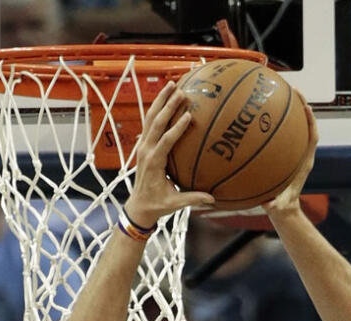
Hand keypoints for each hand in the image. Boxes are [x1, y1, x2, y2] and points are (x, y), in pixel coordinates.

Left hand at [125, 81, 216, 227]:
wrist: (138, 205)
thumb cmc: (157, 204)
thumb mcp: (175, 203)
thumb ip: (193, 198)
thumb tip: (212, 198)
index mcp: (153, 163)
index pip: (165, 141)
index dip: (176, 128)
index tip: (188, 116)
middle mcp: (146, 150)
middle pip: (155, 122)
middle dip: (167, 106)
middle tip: (180, 92)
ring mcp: (143, 145)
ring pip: (150, 117)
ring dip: (160, 100)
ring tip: (171, 85)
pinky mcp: (144, 144)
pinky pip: (149, 122)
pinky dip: (157, 108)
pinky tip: (166, 97)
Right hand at [265, 101, 318, 217]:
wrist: (283, 209)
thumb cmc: (281, 207)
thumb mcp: (278, 206)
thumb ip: (276, 205)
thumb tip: (271, 206)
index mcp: (305, 162)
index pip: (312, 137)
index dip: (311, 122)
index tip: (307, 107)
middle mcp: (301, 154)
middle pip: (304, 125)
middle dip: (300, 106)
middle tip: (292, 89)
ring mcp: (294, 153)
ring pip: (294, 127)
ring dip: (288, 110)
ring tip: (279, 92)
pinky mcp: (285, 154)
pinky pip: (281, 133)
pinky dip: (274, 122)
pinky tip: (260, 112)